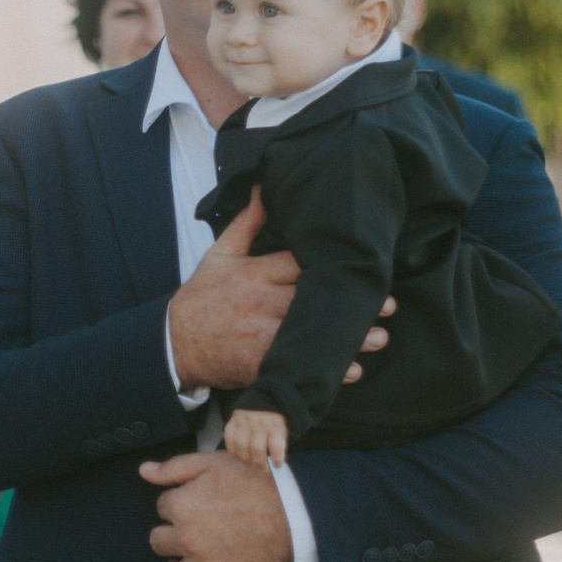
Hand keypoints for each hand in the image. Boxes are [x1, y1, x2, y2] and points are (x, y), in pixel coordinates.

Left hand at [140, 450, 291, 561]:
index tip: (192, 506)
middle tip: (190, 534)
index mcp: (183, 506)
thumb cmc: (256, 483)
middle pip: (158, 542)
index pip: (161, 508)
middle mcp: (189, 539)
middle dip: (170, 537)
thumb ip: (175, 467)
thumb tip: (145, 471)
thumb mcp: (214, 463)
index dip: (175, 506)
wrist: (296, 510)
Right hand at [169, 191, 392, 390]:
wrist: (173, 344)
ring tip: (378, 338)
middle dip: (351, 303)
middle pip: (314, 299)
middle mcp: (259, 302)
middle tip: (388, 306)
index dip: (334, 265)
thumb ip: (246, 224)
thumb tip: (263, 189)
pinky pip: (296, 365)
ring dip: (348, 340)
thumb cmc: (201, 299)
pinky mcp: (257, 363)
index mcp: (255, 272)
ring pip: (310, 334)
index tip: (363, 265)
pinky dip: (324, 372)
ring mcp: (258, 334)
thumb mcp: (219, 256)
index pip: (302, 264)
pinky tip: (350, 372)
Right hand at [223, 409, 287, 467]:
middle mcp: (259, 423)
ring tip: (250, 463)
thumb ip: (280, 444)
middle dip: (259, 462)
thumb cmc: (272, 421)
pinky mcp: (232, 422)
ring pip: (241, 445)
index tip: (277, 465)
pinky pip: (229, 439)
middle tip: (262, 468)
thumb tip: (276, 463)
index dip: (277, 458)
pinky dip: (233, 451)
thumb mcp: (282, 429)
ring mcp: (244, 422)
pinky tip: (239, 455)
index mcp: (275, 425)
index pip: (276, 445)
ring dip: (245, 459)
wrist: (260, 399)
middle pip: (257, 448)